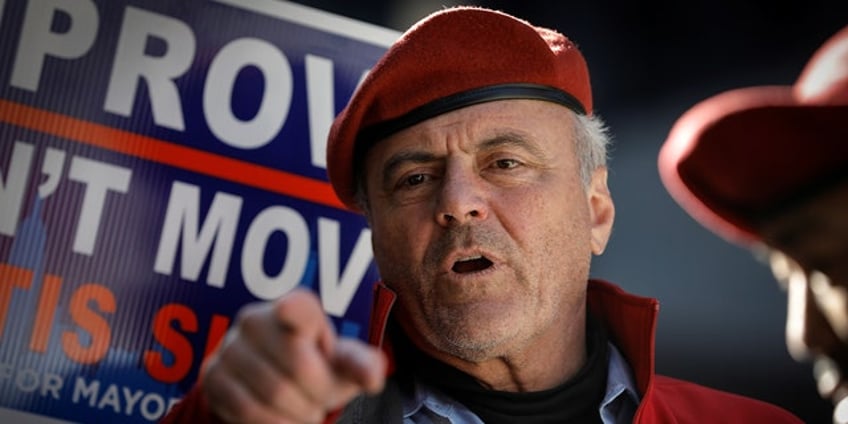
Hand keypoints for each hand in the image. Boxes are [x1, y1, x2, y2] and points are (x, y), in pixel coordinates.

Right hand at [201, 289, 386, 422]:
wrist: (270, 380)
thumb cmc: (314, 365)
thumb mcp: (341, 364)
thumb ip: (361, 365)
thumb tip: (374, 376)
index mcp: (295, 307)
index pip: (297, 308)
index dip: (296, 314)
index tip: (293, 317)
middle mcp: (256, 319)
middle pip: (299, 367)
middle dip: (319, 395)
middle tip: (321, 402)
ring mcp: (230, 347)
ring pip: (273, 393)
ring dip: (297, 413)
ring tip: (304, 411)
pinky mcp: (213, 377)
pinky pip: (246, 410)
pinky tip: (282, 420)